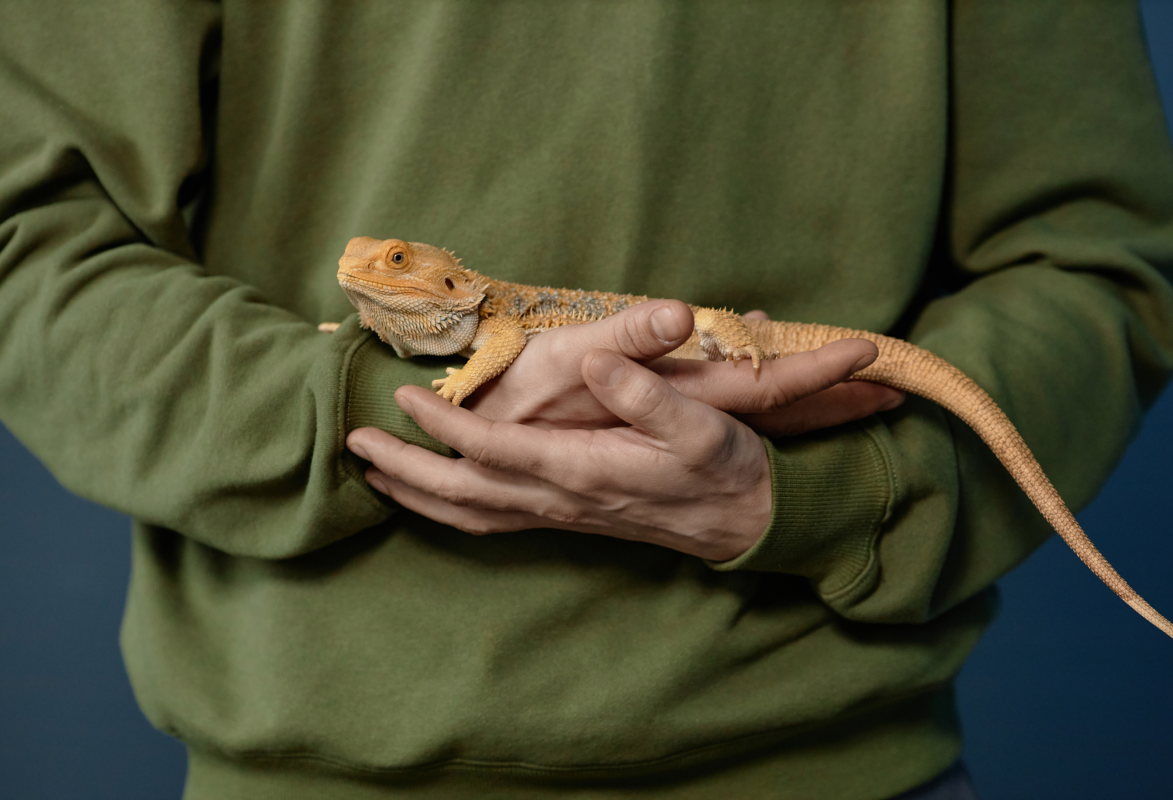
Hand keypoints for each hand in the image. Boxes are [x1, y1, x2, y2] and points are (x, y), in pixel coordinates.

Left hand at [345, 319, 893, 559]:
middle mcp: (560, 498)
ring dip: (417, 496)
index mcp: (582, 470)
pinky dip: (449, 511)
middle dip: (404, 469)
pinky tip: (434, 498)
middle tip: (354, 444)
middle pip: (462, 493)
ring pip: (469, 516)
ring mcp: (559, 513)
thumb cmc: (722, 466)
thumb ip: (646, 393)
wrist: (743, 520)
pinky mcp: (565, 517)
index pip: (493, 450)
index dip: (444, 424)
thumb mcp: (698, 422)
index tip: (403, 397)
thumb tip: (596, 363)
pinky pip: (490, 521)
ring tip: (373, 476)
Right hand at [465, 301, 903, 433]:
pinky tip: (750, 375)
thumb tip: (684, 313)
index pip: (766, 388)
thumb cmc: (525, 391)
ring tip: (855, 388)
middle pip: (776, 407)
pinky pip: (715, 412)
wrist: (490, 443)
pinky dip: (749, 390)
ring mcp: (674, 426)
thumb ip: (628, 338)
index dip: (820, 374)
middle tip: (894, 387)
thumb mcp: (570, 360)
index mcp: (680, 404)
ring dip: (804, 400)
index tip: (874, 354)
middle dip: (831, 398)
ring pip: (753, 412)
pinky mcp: (656, 427)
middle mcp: (688, 420)